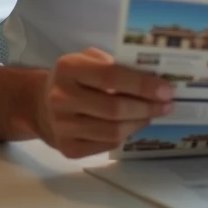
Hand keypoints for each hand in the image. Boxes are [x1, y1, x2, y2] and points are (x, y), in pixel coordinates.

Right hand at [34, 47, 173, 158]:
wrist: (40, 105)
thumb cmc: (74, 78)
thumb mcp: (88, 59)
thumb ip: (115, 63)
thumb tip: (153, 77)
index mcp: (68, 68)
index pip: (112, 77)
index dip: (142, 85)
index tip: (166, 89)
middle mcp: (61, 98)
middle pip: (115, 108)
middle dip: (147, 107)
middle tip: (167, 104)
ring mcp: (63, 126)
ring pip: (113, 131)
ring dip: (140, 122)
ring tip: (153, 114)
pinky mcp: (67, 148)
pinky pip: (106, 145)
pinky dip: (125, 135)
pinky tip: (133, 124)